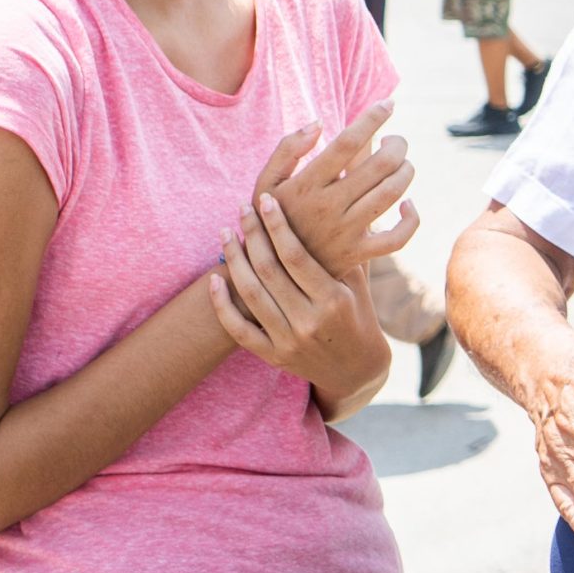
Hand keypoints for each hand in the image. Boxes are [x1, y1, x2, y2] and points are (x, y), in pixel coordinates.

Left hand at [210, 194, 388, 409]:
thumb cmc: (360, 316)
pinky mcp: (273, 356)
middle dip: (252, 235)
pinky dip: (222, 305)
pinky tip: (213, 280)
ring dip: (234, 260)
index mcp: (333, 300)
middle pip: (269, 270)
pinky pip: (238, 330)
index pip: (296, 256)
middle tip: (242, 210)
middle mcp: (309, 321)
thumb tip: (343, 206)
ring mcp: (288, 341)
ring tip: (226, 234)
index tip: (266, 200)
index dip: (277, 226)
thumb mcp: (359, 284)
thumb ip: (348, 250)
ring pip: (251, 294)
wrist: (357, 371)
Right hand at [254, 103, 417, 281]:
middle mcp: (328, 206)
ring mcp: (346, 231)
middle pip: (380, 165)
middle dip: (398, 145)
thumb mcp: (266, 181)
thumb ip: (287, 149)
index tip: (388, 104)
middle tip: (397, 141)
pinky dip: (411, 219)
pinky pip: (397, 238)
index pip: (348, 142)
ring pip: (392, 193)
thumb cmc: (269, 216)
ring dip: (406, 171)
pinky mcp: (358, 254)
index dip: (373, 118)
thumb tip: (318, 124)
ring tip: (402, 164)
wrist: (269, 271)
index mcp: (306, 184)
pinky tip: (408, 204)